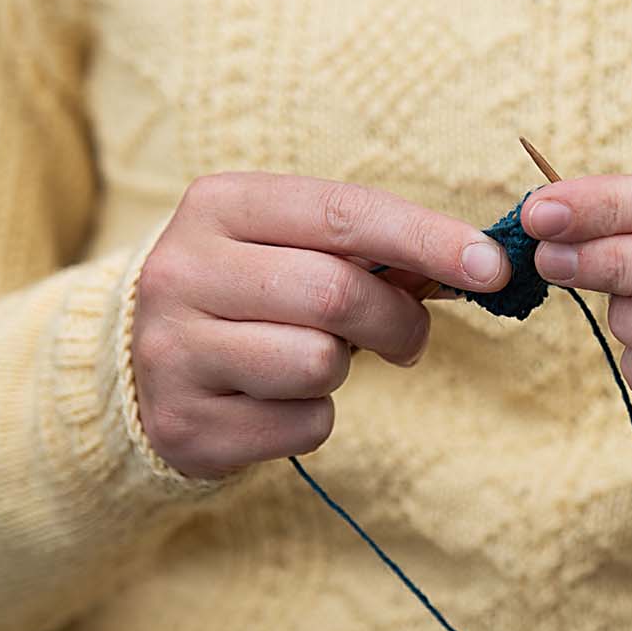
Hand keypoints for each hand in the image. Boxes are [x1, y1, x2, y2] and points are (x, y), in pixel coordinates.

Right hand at [132, 173, 511, 478]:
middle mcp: (183, 271)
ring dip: (344, 369)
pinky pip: (302, 425)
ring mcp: (174, 351)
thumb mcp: (291, 244)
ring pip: (318, 363)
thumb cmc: (250, 292)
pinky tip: (277, 400)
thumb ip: (368, 247)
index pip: (343, 212)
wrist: (140, 366)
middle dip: (398, 319)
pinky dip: (314, 418)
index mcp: (218, 205)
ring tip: (317, 361)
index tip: (491, 265)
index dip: (427, 238)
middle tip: (411, 337)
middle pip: (336, 293)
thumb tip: (472, 263)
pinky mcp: (186, 424)